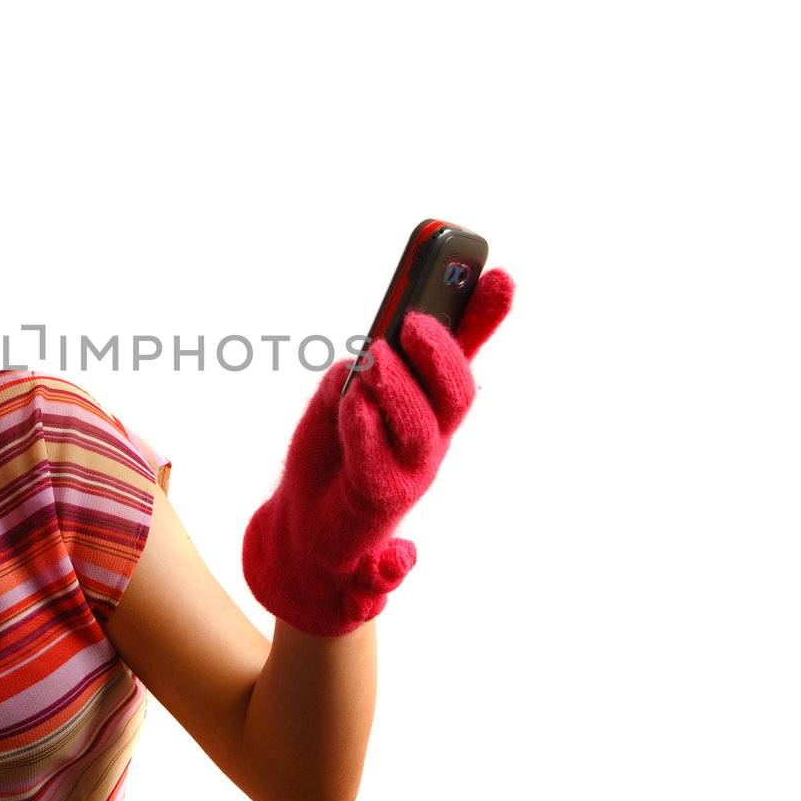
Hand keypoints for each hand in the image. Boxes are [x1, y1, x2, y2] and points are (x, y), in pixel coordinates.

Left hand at [242, 268, 514, 635]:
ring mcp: (409, 472)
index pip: (463, 356)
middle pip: (458, 395)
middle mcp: (430, 439)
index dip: (484, 318)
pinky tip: (352, 403)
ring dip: (400, 388)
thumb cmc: (330, 453)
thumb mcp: (341, 395)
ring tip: (374, 358)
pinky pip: (379, 464)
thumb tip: (372, 352)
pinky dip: (366, 428)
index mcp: (428, 406)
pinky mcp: (379, 501)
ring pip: (424, 430)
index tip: (499, 273)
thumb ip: (355, 375)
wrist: (301, 527)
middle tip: (413, 321)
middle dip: (443, 354)